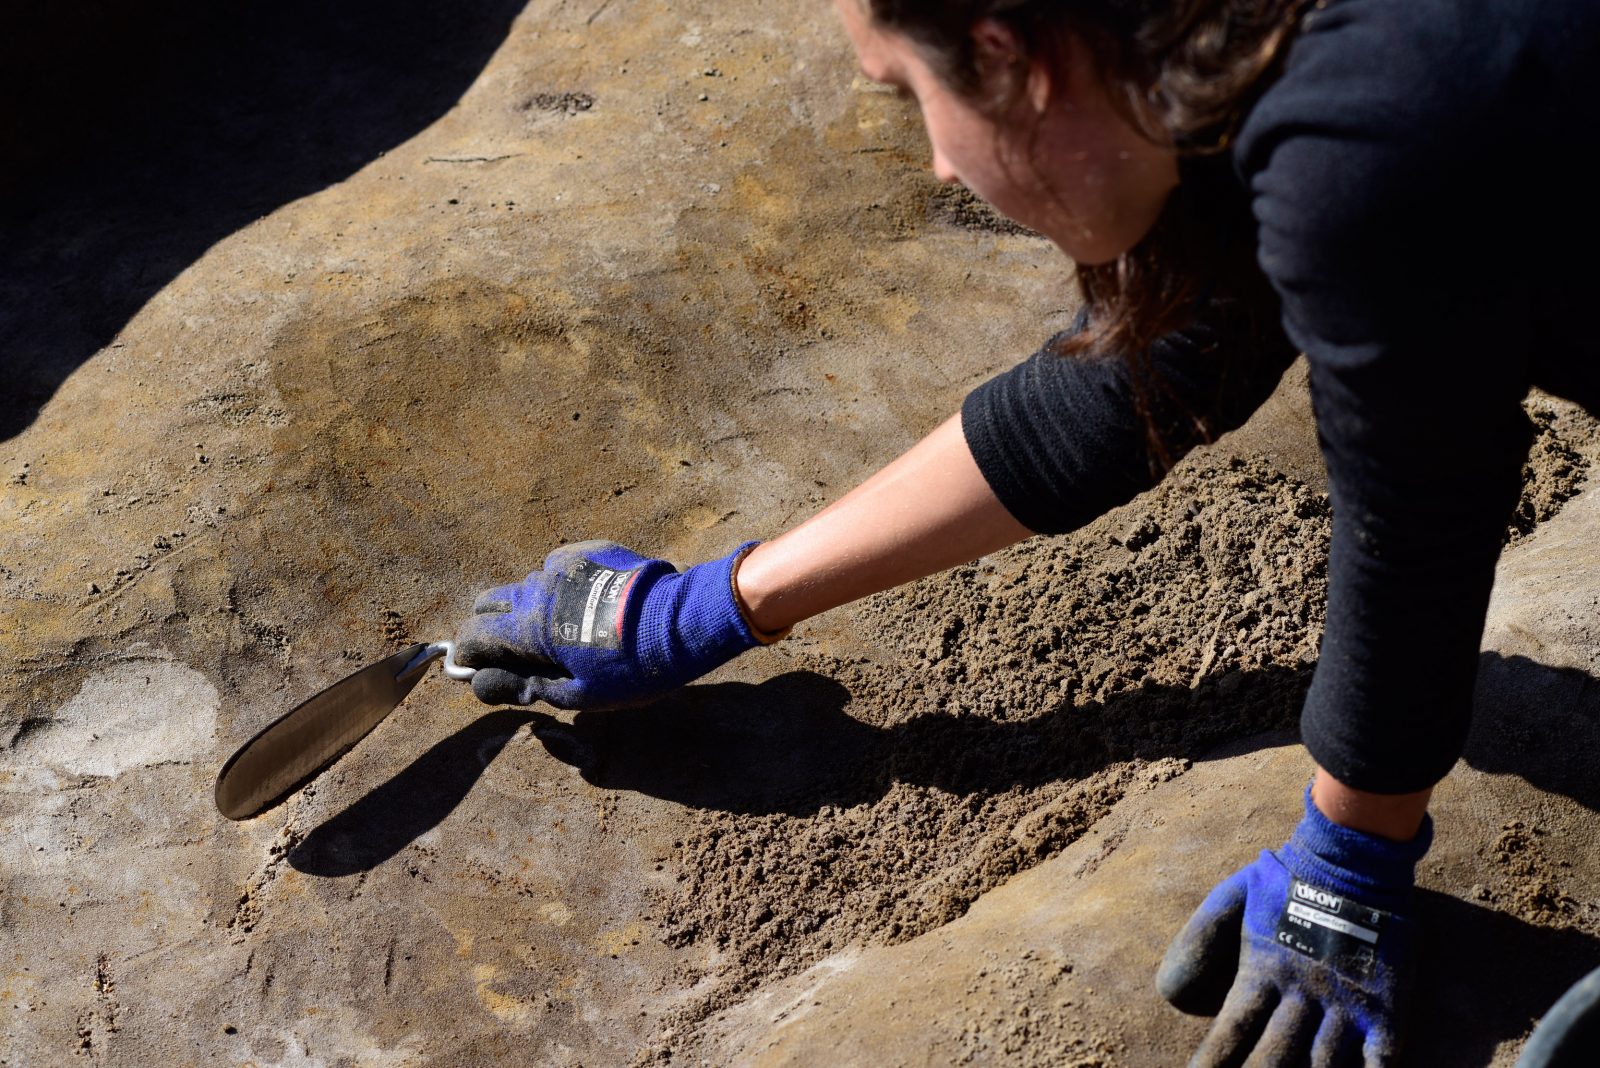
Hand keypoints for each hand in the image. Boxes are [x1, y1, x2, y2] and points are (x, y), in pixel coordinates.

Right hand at [455, 540, 773, 709]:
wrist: (683, 622)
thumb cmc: (632, 668)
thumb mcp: (579, 694)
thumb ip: (528, 686)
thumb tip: (488, 683)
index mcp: (529, 627)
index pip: (473, 634)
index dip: (468, 654)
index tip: (475, 666)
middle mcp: (538, 587)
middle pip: (490, 602)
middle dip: (491, 625)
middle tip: (514, 650)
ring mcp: (564, 564)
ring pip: (528, 584)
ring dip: (531, 606)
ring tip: (563, 630)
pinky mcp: (591, 551)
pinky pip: (561, 568)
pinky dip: (563, 587)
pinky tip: (590, 606)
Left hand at [1157, 785, 1432, 1065]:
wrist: (1353, 859)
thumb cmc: (1285, 880)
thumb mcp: (1232, 898)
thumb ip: (1200, 938)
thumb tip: (1167, 992)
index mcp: (1262, 971)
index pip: (1232, 1031)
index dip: (1213, 1062)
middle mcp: (1301, 995)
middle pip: (1273, 1057)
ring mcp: (1346, 1003)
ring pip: (1323, 1063)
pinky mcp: (1387, 1006)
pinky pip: (1382, 1057)